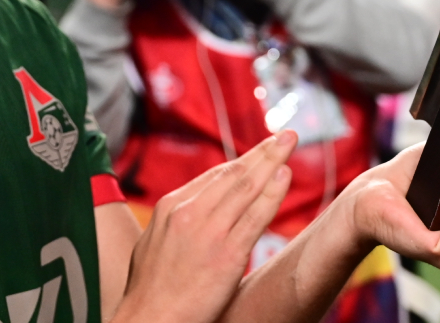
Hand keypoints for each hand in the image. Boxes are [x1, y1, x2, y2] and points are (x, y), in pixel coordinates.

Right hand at [113, 131, 297, 322]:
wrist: (149, 320)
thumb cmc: (149, 291)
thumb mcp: (153, 244)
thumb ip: (175, 223)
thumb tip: (190, 212)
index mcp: (170, 207)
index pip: (214, 176)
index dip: (243, 162)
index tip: (262, 152)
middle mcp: (188, 212)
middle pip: (233, 174)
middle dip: (262, 152)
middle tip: (286, 134)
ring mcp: (209, 232)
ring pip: (246, 188)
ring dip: (272, 162)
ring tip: (290, 143)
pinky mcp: (227, 255)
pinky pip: (255, 217)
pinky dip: (272, 194)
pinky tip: (285, 176)